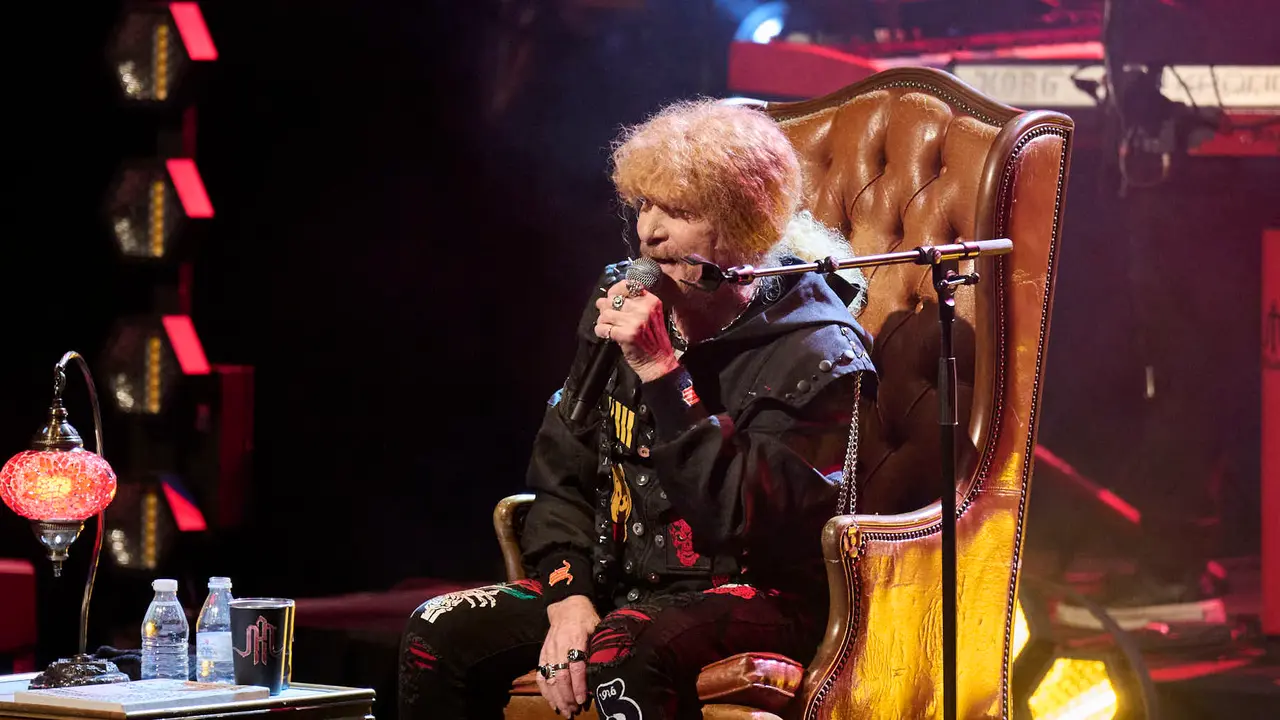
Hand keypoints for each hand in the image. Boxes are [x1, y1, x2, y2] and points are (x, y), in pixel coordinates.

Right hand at [537, 595, 598, 715]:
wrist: (566, 606)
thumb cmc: (585, 618)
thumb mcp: (597, 627)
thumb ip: (599, 646)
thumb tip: (605, 666)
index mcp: (576, 639)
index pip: (576, 666)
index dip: (578, 685)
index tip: (582, 699)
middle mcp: (560, 646)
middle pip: (561, 676)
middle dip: (567, 696)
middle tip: (573, 710)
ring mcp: (550, 650)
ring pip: (550, 678)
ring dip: (556, 697)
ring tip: (564, 710)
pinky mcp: (543, 653)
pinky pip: (541, 674)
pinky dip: (545, 690)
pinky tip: (551, 701)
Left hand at [594, 280, 680, 382]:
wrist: (659, 363)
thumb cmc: (653, 341)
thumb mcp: (651, 316)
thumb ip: (634, 305)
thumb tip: (607, 298)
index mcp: (651, 301)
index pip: (628, 285)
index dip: (615, 290)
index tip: (610, 297)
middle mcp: (644, 309)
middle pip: (613, 300)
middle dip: (606, 308)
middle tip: (607, 317)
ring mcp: (635, 321)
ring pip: (606, 313)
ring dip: (602, 321)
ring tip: (607, 327)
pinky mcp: (626, 334)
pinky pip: (603, 327)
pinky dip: (600, 331)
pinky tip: (606, 335)